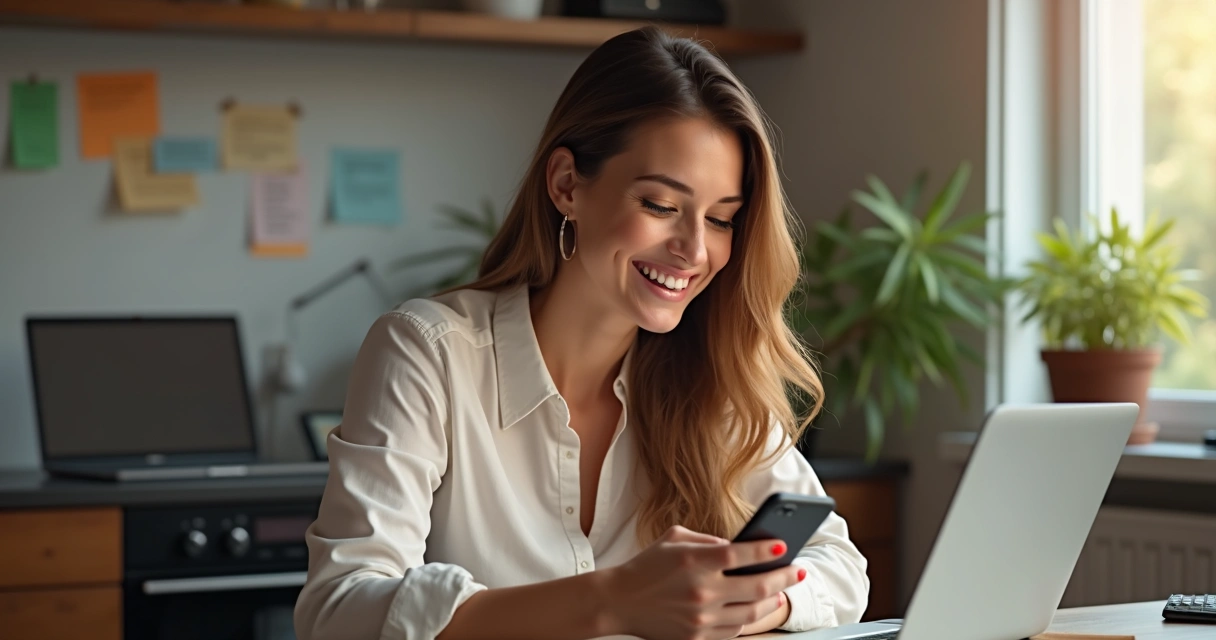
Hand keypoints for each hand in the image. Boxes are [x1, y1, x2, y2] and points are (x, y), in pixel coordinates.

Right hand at [598, 525, 804, 639]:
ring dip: (772, 600)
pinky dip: (749, 619)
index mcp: (695, 561)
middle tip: (798, 571)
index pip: (741, 554)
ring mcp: (700, 618)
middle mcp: (700, 591)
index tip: (785, 545)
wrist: (619, 601)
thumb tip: (740, 548)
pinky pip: (733, 631)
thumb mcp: (675, 539)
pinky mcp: (696, 638)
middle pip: (755, 586)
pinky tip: (757, 608)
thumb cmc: (647, 566)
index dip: (767, 550)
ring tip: (781, 591)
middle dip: (783, 577)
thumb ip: (709, 540)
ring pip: (750, 613)